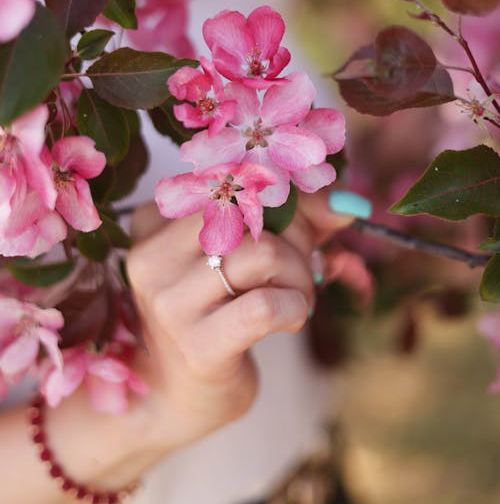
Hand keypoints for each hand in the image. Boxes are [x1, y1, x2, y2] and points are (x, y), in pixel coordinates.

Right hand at [126, 190, 352, 455]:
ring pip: (264, 255)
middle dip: (298, 237)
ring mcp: (171, 303)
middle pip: (252, 215)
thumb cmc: (215, 310)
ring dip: (301, 275)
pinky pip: (266, 307)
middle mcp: (153, 256)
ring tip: (299, 296)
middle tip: (305, 265)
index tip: (303, 224)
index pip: (234, 182)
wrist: (179, 394)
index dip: (283, 200)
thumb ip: (293, 219)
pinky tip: (292, 318)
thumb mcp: (245, 253)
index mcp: (154, 220)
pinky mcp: (197, 346)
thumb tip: (347, 202)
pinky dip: (295, 307)